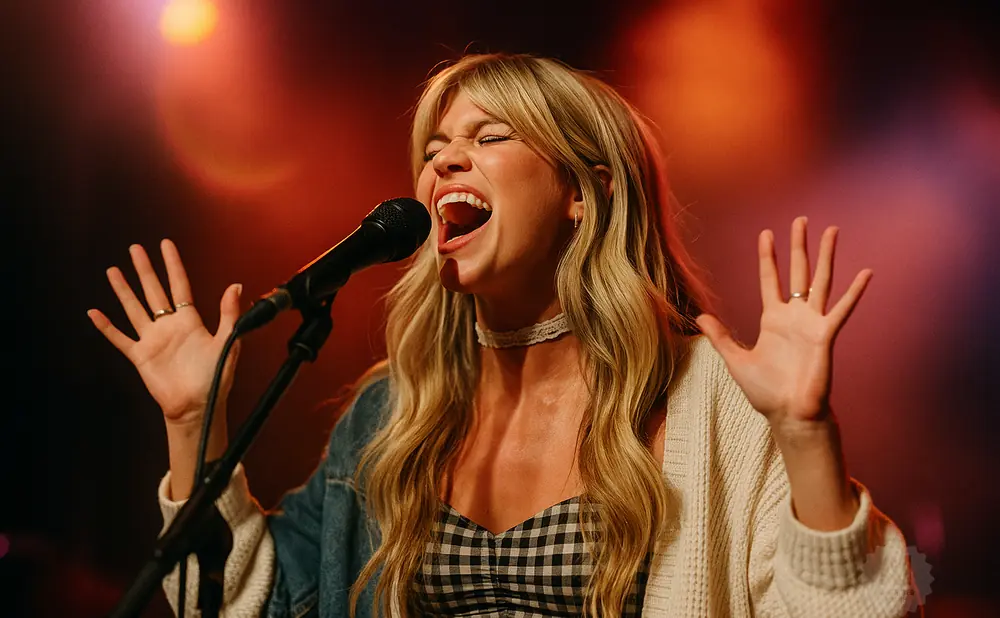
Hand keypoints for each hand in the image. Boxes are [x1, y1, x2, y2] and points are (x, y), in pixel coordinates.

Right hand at [88, 239, 242, 426]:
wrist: (198, 406)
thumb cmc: (216, 377)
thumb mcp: (227, 342)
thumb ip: (229, 314)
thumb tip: (235, 286)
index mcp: (190, 321)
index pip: (179, 285)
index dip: (173, 265)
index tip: (166, 245)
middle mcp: (169, 326)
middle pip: (153, 291)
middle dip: (144, 270)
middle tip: (134, 248)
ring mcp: (153, 340)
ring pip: (134, 308)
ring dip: (123, 290)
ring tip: (113, 271)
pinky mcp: (140, 356)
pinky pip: (119, 339)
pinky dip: (106, 327)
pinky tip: (94, 313)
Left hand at [695, 217, 871, 436]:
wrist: (788, 414)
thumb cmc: (765, 391)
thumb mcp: (735, 360)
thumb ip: (720, 337)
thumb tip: (699, 317)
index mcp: (772, 320)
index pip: (769, 279)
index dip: (767, 256)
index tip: (766, 233)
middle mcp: (793, 316)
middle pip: (796, 272)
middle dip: (798, 246)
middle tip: (801, 220)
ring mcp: (812, 324)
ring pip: (820, 281)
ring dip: (825, 256)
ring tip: (831, 231)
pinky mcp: (826, 335)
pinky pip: (842, 309)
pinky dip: (854, 291)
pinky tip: (866, 272)